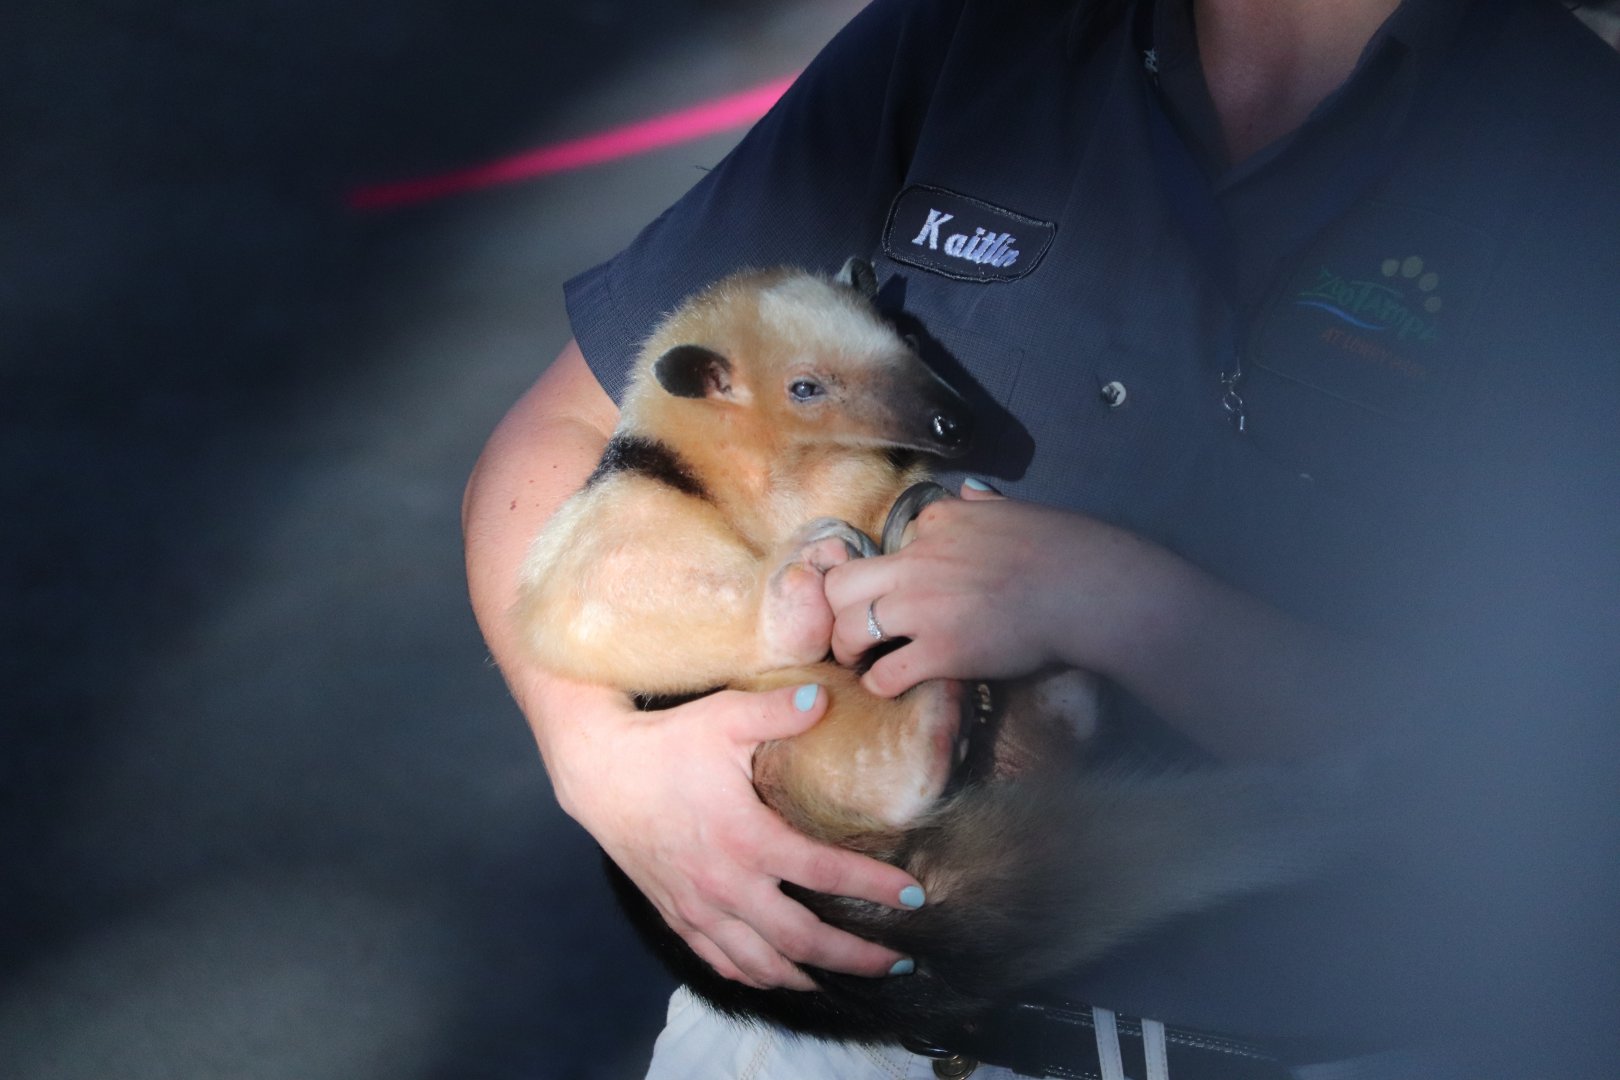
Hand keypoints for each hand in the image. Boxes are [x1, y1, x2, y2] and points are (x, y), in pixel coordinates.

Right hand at [532, 677, 922, 989]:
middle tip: (899, 963)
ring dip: (810, 975)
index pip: (825, 873)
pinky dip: (757, 975)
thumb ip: (777, 709)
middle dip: (856, 956)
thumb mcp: (724, 716)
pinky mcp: (677, 914)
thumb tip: (825, 698)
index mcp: (746, 838)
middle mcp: (726, 884)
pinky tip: (779, 974)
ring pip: (762, 963)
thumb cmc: (665, 743)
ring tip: (847, 978)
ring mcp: (699, 907)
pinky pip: (722, 961)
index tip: (916, 898)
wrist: (598, 772)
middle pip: (802, 939)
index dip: (876, 888)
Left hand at [824, 481, 1167, 697]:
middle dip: (836, 610)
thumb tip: (970, 490)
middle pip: (841, 584)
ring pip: (849, 628)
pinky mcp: (941, 651)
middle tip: (850, 631)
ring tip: (862, 661)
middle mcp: (919, 561)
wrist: (1089, 588)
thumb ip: (982, 504)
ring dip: (849, 649)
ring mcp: (925, 607)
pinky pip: (885, 673)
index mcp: (937, 522)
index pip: (888, 544)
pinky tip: (891, 685)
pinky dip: (880, 683)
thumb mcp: (1013, 510)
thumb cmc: (1064, 548)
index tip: (894, 593)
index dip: (887, 574)